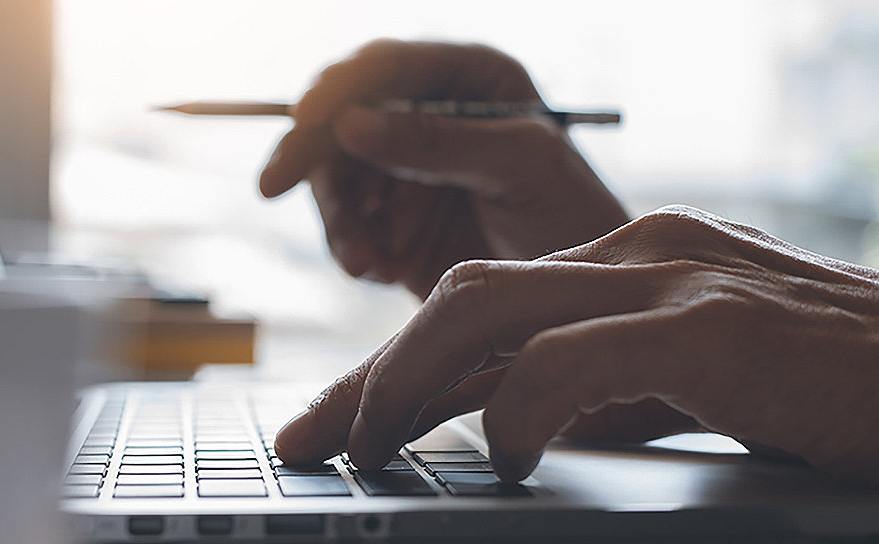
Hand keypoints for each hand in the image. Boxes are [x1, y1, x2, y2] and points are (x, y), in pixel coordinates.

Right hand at [260, 39, 628, 295]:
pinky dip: (350, 249)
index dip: (338, 85)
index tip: (306, 116)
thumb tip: (352, 122)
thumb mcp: (522, 169)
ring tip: (364, 261)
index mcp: (468, 79)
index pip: (387, 64)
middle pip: (341, 116)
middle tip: (273, 185)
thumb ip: (440, 142)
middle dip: (312, 156)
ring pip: (333, 176)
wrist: (578, 308)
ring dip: (337, 218)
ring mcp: (404, 171)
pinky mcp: (389, 223)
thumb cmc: (579, 220)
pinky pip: (342, 226)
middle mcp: (428, 116)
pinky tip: (382, 270)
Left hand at [274, 205, 878, 484]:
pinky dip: (514, 410)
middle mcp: (638, 251)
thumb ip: (602, 391)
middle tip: (311, 441)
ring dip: (404, 384)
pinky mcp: (716, 328)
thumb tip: (505, 430)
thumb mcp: (690, 385)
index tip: (331, 424)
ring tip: (368, 451)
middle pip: (456, 301)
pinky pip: (567, 359)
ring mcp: (674, 280)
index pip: (477, 308)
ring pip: (482, 312)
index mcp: (629, 261)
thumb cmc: (830, 391)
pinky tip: (503, 455)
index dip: (389, 367)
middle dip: (370, 374)